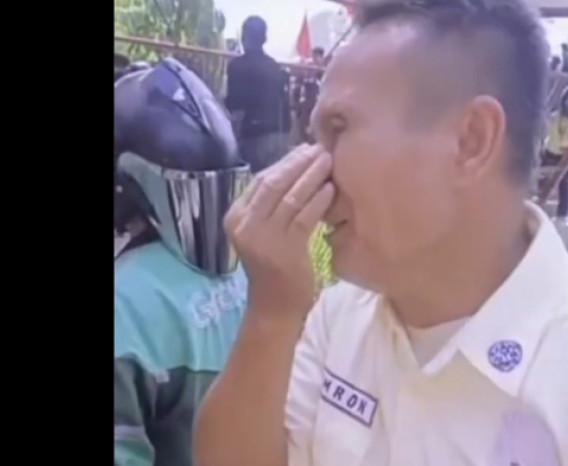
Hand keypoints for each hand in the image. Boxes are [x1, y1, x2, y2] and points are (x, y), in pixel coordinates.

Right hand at [224, 144, 334, 312]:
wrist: (275, 307)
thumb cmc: (274, 267)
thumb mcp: (263, 232)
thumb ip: (271, 206)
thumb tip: (294, 167)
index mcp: (235, 217)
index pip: (260, 181)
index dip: (284, 162)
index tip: (304, 150)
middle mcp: (245, 225)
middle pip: (273, 184)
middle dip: (298, 163)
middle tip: (320, 148)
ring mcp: (264, 237)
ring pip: (290, 197)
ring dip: (311, 175)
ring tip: (329, 161)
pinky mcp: (285, 249)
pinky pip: (304, 216)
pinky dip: (318, 200)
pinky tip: (331, 188)